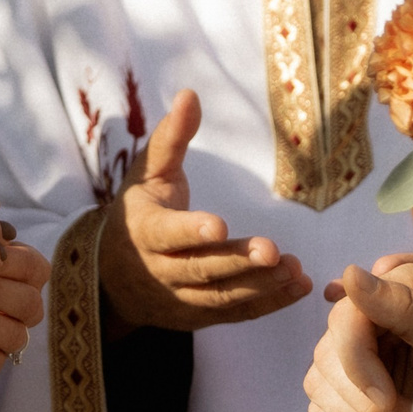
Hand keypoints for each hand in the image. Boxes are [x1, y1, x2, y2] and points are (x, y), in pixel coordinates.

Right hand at [98, 89, 310, 335]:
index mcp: (144, 231)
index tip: (219, 225)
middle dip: (236, 262)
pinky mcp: (199, 317)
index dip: (191, 231)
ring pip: (220, 297)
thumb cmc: (139, 211)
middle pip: (199, 269)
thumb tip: (191, 94)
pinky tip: (298, 286)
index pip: (166, 233)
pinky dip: (268, 304)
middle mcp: (160, 270)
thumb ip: (171, 137)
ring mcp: (180, 299)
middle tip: (272, 251)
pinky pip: (235, 313)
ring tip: (294, 269)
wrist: (114, 276)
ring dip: (259, 286)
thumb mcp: (147, 173)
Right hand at [304, 254, 412, 411]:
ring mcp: (347, 353)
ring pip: (317, 385)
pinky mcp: (340, 388)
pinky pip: (318, 411)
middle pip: (326, 357)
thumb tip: (351, 274)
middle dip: (367, 400)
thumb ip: (401, 305)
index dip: (359, 366)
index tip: (389, 401)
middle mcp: (363, 316)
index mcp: (391, 290)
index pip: (344, 322)